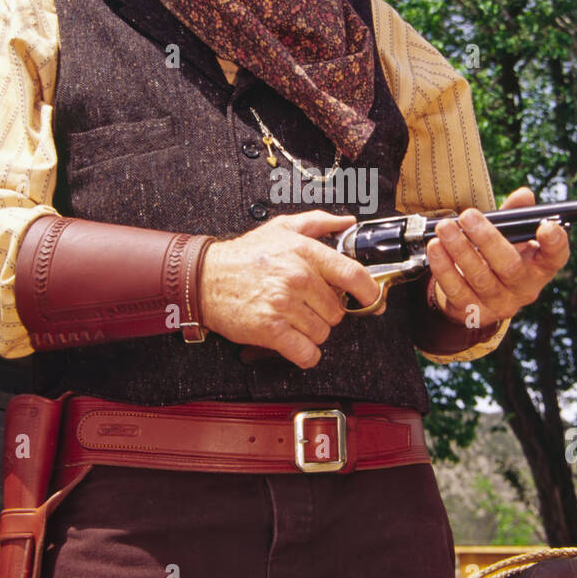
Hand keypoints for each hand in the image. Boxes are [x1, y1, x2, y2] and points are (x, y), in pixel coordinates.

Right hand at [198, 211, 384, 368]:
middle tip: (304, 306)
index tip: (372, 301)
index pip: (353, 275)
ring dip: (311, 332)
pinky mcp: (271, 329)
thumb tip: (348, 223)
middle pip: (337, 311)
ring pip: (323, 333)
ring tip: (291, 319)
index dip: (369, 292)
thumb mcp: (281, 228)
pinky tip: (294, 343)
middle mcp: (298, 277)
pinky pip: (307, 353)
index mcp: (305, 252)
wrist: (204, 278)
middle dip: (324, 312)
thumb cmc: (244, 256)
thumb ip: (318, 223)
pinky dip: (305, 354)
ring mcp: (285, 304)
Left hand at [425, 187, 569, 329]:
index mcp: (539, 267)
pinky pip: (456, 289)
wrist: (476, 295)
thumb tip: (524, 196)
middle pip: (509, 266)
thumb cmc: (498, 258)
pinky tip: (435, 248)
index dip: (555, 243)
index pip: (556, 257)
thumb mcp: (511, 237)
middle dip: (487, 238)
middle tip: (468, 216)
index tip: (546, 227)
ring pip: (479, 277)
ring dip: (459, 249)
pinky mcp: (473, 312)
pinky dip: (443, 267)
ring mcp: (499, 303)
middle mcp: (524, 288)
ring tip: (445, 228)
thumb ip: (515, 215)